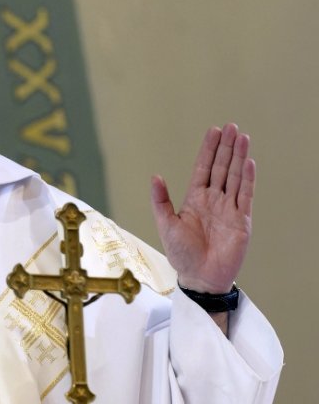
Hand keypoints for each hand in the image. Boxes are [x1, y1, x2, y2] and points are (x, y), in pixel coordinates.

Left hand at [150, 123, 254, 294]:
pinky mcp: (242, 220)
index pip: (203, 168)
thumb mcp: (166, 224)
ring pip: (235, 177)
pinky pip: (245, 195)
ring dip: (239, 157)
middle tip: (232, 126)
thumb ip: (160, 200)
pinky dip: (248, 179)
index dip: (208, 150)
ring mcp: (229, 208)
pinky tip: (249, 162)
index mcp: (195, 199)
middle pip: (221, 168)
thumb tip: (155, 176)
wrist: (199, 277)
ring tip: (243, 137)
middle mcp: (214, 200)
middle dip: (226, 148)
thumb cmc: (181, 253)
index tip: (214, 131)